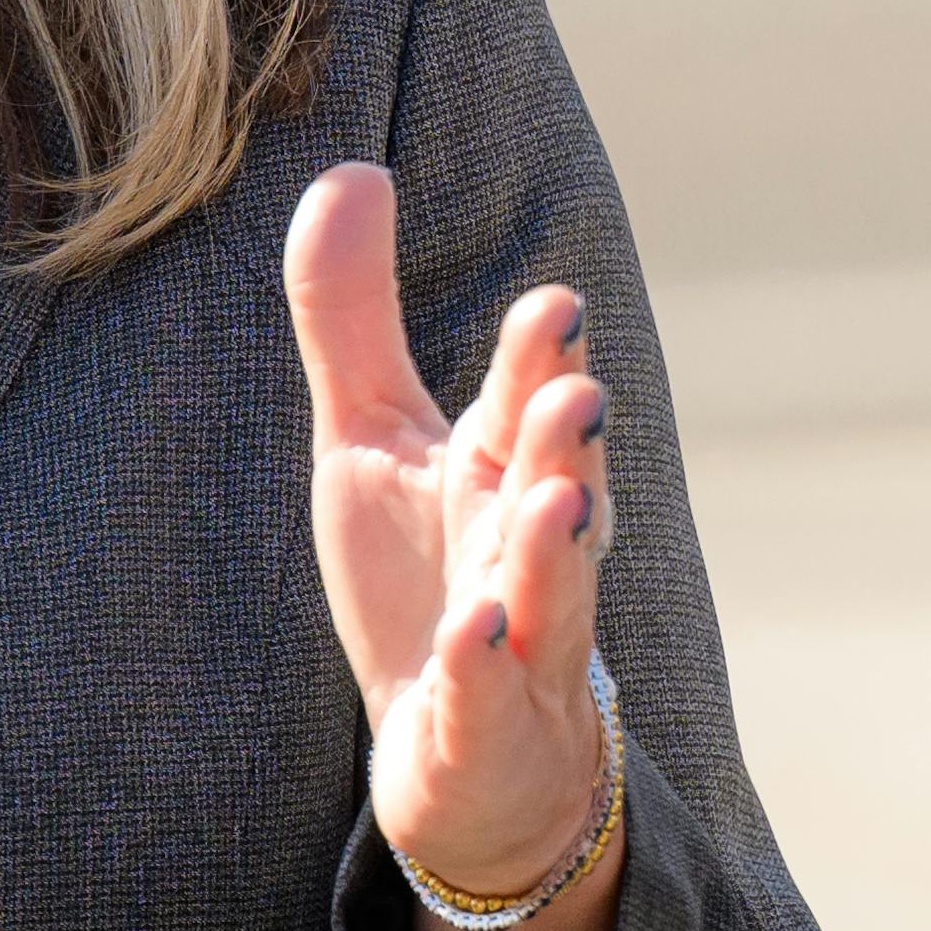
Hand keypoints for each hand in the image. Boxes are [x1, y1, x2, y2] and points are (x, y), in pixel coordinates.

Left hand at [278, 161, 619, 930]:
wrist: (471, 763)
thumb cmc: (426, 579)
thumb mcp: (369, 443)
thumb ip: (353, 317)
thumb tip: (352, 167)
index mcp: (498, 471)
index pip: (525, 402)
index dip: (540, 360)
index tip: (553, 306)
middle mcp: (526, 549)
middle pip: (553, 486)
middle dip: (566, 441)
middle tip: (578, 392)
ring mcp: (521, 646)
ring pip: (552, 591)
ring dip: (555, 547)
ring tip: (561, 497)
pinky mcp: (485, 734)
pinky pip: (486, 699)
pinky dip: (482, 669)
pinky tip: (474, 632)